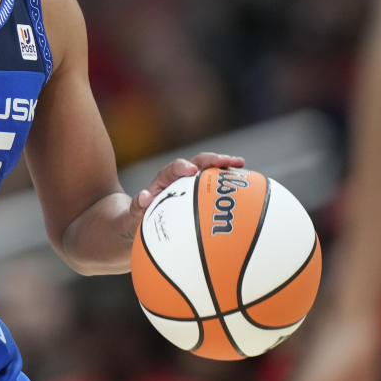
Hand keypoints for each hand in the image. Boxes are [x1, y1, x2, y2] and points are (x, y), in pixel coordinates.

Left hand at [128, 151, 244, 234]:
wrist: (141, 221)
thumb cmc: (138, 219)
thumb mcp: (133, 215)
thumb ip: (137, 206)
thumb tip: (144, 197)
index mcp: (163, 181)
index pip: (173, 169)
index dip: (182, 167)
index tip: (191, 170)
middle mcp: (180, 178)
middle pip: (197, 163)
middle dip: (212, 159)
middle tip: (228, 161)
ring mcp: (193, 185)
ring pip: (210, 172)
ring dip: (225, 166)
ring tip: (240, 164)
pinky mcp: (202, 192)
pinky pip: (218, 187)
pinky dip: (230, 184)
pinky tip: (248, 187)